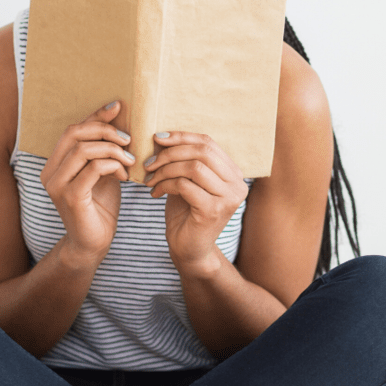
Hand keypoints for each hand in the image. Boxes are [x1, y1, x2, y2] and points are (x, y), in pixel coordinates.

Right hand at [40, 100, 135, 262]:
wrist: (93, 243)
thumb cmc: (99, 207)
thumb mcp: (101, 172)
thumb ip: (102, 150)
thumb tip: (116, 118)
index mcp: (54, 163)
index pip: (73, 130)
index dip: (96, 116)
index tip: (118, 108)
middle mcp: (49, 172)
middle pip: (74, 134)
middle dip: (105, 131)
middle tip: (128, 140)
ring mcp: (57, 185)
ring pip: (84, 150)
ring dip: (113, 150)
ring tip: (130, 160)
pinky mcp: (70, 197)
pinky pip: (94, 169)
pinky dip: (114, 166)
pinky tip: (125, 174)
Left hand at [144, 130, 247, 276]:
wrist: (189, 249)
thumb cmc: (186, 213)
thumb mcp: (187, 181)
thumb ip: (184, 161)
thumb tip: (163, 137)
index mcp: (233, 173)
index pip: (208, 143)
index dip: (182, 136)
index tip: (157, 138)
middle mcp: (237, 184)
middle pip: (202, 152)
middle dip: (170, 153)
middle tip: (149, 163)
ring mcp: (228, 198)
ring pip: (193, 167)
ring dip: (165, 170)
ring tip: (150, 179)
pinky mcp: (213, 210)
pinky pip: (184, 185)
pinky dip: (165, 185)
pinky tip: (155, 193)